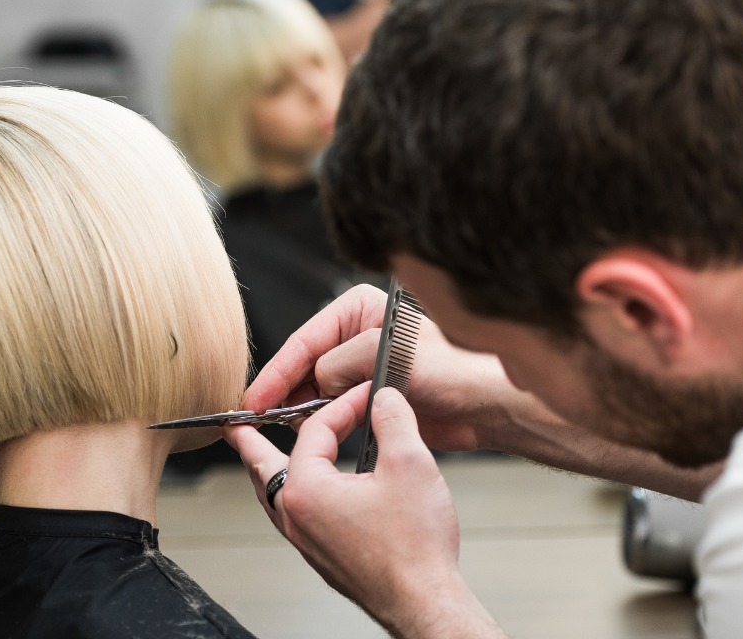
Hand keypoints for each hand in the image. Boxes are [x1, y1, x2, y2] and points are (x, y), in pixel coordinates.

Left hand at [225, 386, 502, 637]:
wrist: (424, 601)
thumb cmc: (415, 549)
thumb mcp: (410, 464)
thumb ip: (393, 419)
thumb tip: (385, 398)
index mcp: (307, 490)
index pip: (314, 430)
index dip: (343, 405)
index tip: (366, 396)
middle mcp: (296, 517)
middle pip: (263, 466)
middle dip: (251, 440)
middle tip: (235, 424)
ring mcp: (306, 540)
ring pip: (274, 494)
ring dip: (268, 469)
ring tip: (261, 456)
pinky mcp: (322, 556)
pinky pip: (293, 515)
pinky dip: (291, 493)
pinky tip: (309, 492)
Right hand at [244, 284, 531, 451]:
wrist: (484, 407)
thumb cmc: (452, 372)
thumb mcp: (384, 357)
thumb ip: (339, 364)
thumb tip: (315, 381)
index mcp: (360, 310)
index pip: (306, 339)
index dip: (278, 371)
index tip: (257, 397)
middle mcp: (357, 334)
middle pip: (305, 363)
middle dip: (284, 388)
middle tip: (260, 416)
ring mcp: (362, 366)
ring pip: (315, 387)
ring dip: (300, 406)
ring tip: (283, 425)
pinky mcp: (369, 395)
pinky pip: (332, 406)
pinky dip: (318, 419)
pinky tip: (309, 432)